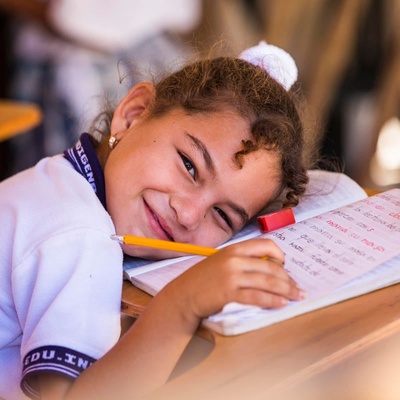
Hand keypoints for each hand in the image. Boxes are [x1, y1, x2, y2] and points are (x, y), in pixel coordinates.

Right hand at [162, 238, 304, 321]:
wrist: (183, 294)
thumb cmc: (203, 279)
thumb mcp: (221, 261)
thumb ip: (242, 260)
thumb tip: (269, 267)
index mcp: (234, 249)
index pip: (265, 245)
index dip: (280, 255)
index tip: (286, 265)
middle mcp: (234, 259)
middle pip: (271, 266)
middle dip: (288, 279)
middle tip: (298, 288)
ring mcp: (231, 276)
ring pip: (267, 281)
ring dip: (285, 290)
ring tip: (295, 297)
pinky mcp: (228, 293)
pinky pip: (257, 296)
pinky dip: (272, 300)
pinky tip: (281, 304)